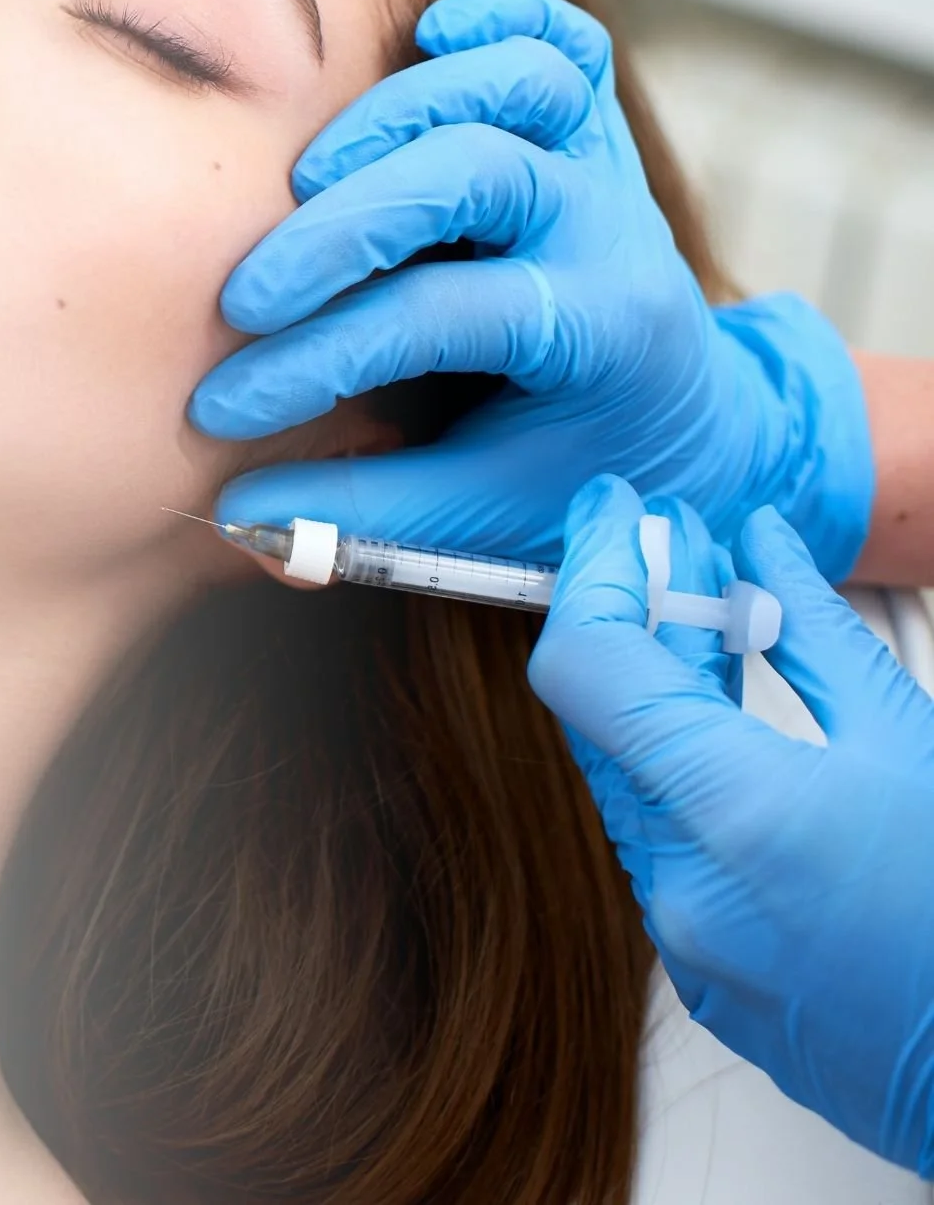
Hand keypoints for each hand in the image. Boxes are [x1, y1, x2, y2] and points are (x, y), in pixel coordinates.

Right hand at [189, 0, 872, 580]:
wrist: (686, 424)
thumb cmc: (570, 475)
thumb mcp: (478, 517)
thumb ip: (361, 513)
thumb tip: (234, 518)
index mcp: (598, 336)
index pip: (438, 318)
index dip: (317, 361)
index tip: (224, 406)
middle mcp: (611, 232)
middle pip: (475, 172)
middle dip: (342, 230)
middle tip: (246, 294)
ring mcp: (606, 168)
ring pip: (522, 81)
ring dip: (401, 113)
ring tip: (309, 177)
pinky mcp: (593, 131)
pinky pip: (565, 38)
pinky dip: (500, 22)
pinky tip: (428, 39)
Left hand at [528, 473, 933, 1178]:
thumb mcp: (911, 738)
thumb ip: (812, 629)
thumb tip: (759, 542)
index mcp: (732, 816)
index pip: (587, 664)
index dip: (591, 570)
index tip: (612, 512)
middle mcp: (683, 886)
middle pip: (601, 715)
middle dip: (630, 616)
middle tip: (671, 541)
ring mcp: (687, 941)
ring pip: (628, 777)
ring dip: (658, 691)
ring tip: (710, 611)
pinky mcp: (704, 975)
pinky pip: (660, 843)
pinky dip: (680, 770)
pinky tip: (725, 718)